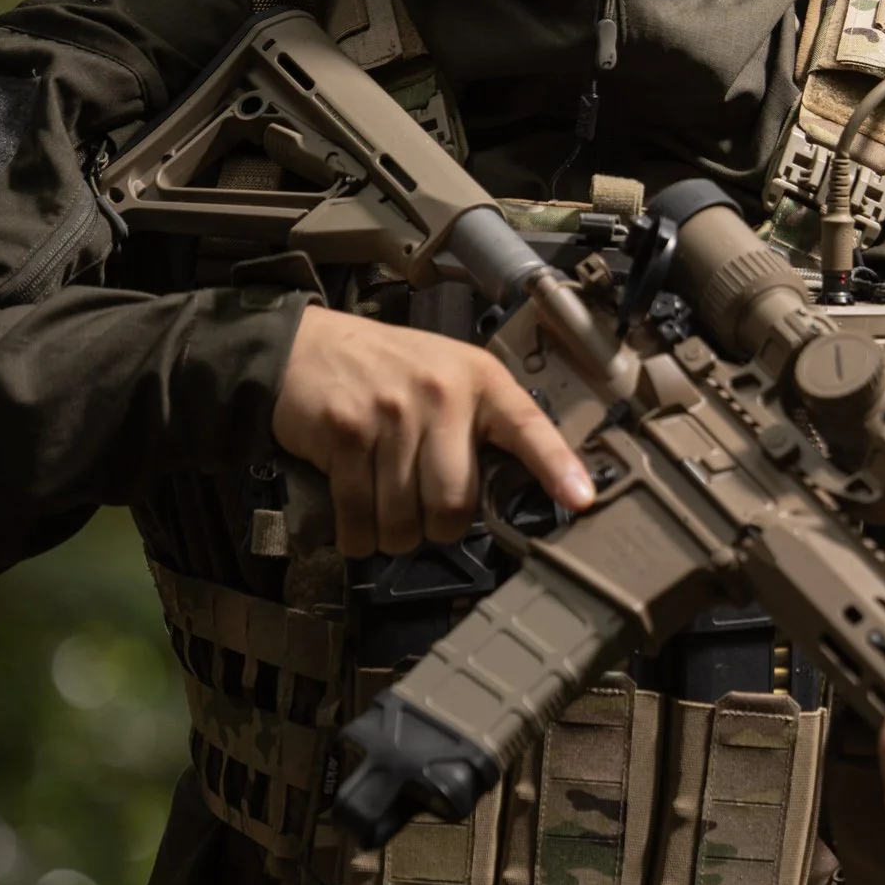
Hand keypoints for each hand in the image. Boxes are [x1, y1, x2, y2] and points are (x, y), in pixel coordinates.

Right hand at [270, 306, 594, 558]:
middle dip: (439, 527)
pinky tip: (358, 526)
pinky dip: (358, 536)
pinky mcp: (344, 433)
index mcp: (480, 380)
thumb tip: (510, 492)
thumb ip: (480, 426)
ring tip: (388, 514)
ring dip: (395, 535)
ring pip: (405, 517)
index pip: (528, 427)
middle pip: (454, 501)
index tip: (580, 499)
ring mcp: (390, 412)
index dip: (556, 467)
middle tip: (426, 515)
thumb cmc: (385, 371)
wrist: (303, 347)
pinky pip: (358, 514)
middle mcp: (441, 393)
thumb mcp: (447, 377)